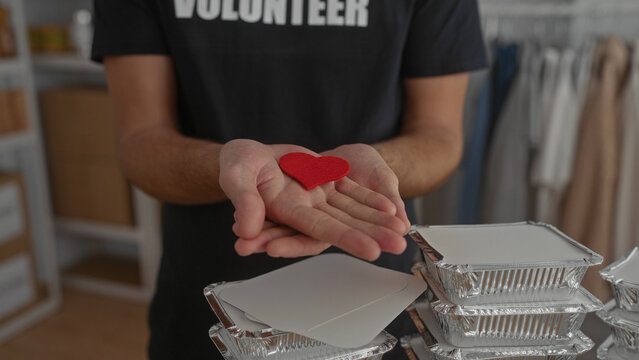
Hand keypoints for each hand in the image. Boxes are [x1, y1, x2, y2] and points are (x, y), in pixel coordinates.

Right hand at [219, 139, 406, 259]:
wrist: (247, 153)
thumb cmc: (237, 163)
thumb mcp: (235, 175)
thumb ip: (243, 201)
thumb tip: (246, 229)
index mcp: (285, 210)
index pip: (319, 228)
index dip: (346, 238)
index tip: (371, 250)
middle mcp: (306, 207)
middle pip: (343, 224)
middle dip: (371, 234)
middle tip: (398, 245)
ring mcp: (317, 195)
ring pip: (352, 210)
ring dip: (376, 220)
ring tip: (402, 230)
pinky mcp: (324, 181)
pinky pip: (352, 192)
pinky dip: (370, 200)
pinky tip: (391, 208)